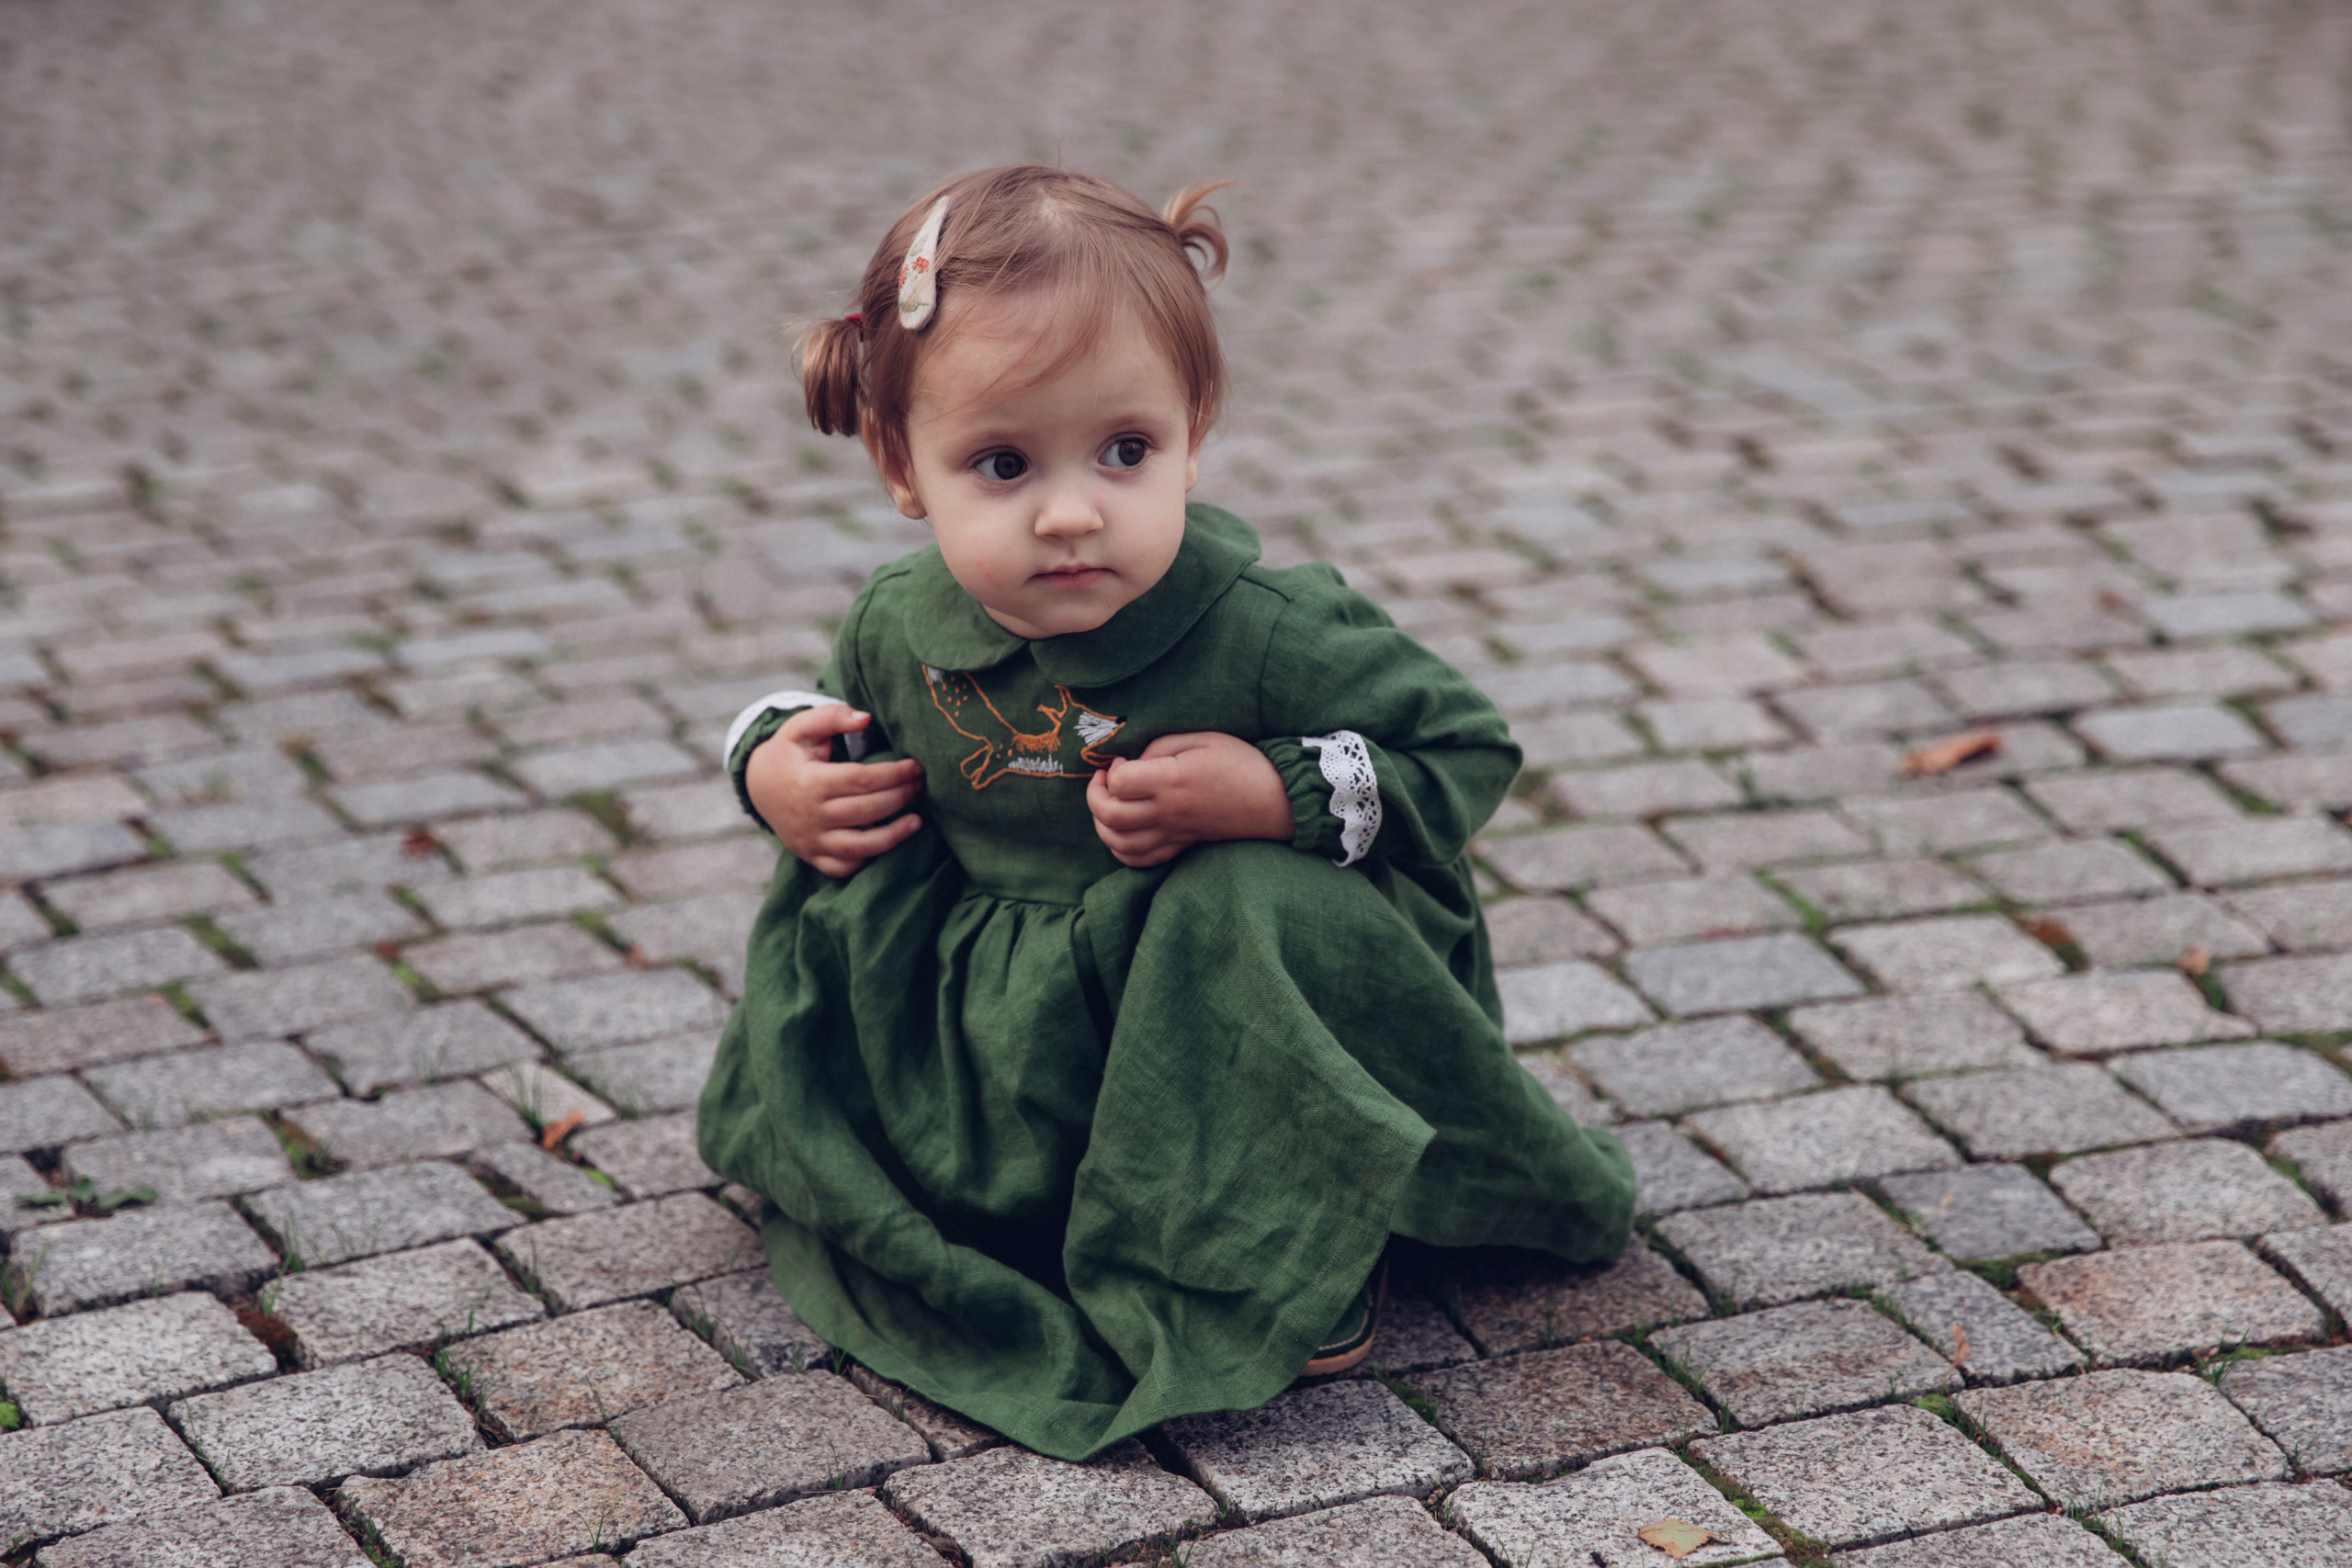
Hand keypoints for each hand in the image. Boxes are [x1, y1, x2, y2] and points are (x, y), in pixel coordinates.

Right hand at [745, 705, 923, 877]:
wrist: (757, 787)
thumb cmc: (788, 754)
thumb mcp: (800, 728)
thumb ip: (831, 717)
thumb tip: (865, 718)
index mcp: (810, 782)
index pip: (862, 780)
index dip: (894, 773)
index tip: (915, 766)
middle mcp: (811, 815)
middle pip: (866, 810)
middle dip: (900, 797)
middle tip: (919, 785)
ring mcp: (811, 840)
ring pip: (859, 846)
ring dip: (893, 836)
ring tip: (917, 821)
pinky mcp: (812, 856)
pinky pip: (843, 867)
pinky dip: (867, 859)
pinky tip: (887, 842)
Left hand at [1086, 731, 1294, 867]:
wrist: (1275, 801)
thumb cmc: (1241, 763)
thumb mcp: (1203, 737)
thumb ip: (1161, 745)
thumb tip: (1131, 762)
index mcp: (1173, 780)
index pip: (1119, 783)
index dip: (1112, 769)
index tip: (1124, 760)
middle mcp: (1168, 812)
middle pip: (1110, 815)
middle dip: (1094, 797)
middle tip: (1104, 780)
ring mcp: (1173, 834)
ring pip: (1119, 843)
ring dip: (1102, 825)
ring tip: (1109, 805)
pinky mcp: (1180, 846)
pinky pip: (1140, 860)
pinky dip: (1121, 850)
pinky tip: (1123, 830)